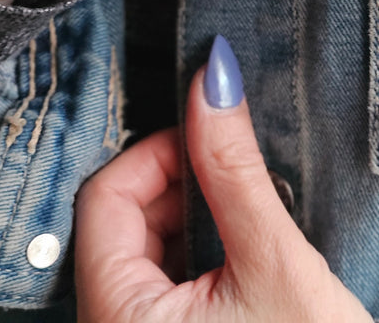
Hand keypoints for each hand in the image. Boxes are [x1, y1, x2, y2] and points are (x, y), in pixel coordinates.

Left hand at [76, 36, 372, 322]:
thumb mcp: (274, 260)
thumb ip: (235, 168)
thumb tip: (214, 78)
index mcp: (118, 318)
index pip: (104, 196)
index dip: (159, 151)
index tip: (214, 136)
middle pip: (116, 220)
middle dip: (177, 181)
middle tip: (236, 170)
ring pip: (138, 249)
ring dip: (187, 214)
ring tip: (244, 210)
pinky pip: (158, 282)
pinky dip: (194, 250)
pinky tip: (238, 250)